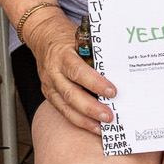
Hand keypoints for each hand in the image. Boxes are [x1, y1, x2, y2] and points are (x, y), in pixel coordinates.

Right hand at [23, 9, 114, 133]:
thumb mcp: (82, 38)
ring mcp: (49, 85)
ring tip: (102, 127)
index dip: (95, 83)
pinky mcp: (49, 94)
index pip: (78, 71)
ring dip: (85, 120)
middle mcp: (53, 72)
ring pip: (65, 107)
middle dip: (91, 108)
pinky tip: (93, 126)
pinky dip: (79, 120)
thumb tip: (121, 68)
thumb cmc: (67, 37)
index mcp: (62, 55)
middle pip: (71, 94)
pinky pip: (63, 110)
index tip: (112, 91)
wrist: (43, 35)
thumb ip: (96, 53)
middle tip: (109, 116)